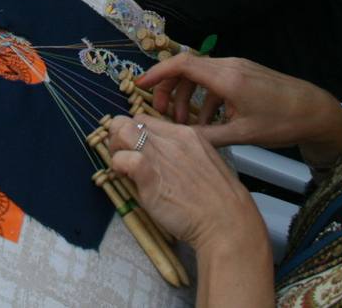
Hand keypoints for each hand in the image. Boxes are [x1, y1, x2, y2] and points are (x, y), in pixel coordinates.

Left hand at [107, 115, 274, 292]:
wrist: (226, 221)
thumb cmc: (218, 201)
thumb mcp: (204, 164)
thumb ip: (183, 155)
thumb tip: (160, 159)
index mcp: (187, 133)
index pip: (146, 120)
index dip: (134, 134)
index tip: (134, 151)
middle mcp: (172, 138)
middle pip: (129, 121)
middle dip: (119, 137)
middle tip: (123, 158)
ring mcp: (160, 153)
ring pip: (120, 132)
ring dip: (115, 149)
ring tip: (121, 168)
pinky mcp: (149, 174)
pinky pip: (122, 158)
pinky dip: (117, 166)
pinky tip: (124, 178)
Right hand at [138, 52, 341, 166]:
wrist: (316, 111)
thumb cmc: (282, 122)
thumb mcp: (242, 134)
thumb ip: (208, 135)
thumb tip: (179, 139)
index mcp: (226, 78)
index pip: (182, 65)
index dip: (157, 73)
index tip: (138, 85)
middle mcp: (229, 66)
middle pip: (187, 68)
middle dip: (168, 89)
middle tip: (161, 112)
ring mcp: (238, 67)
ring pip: (201, 76)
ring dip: (188, 97)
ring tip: (185, 124)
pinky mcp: (245, 73)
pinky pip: (215, 81)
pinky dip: (205, 98)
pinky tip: (207, 122)